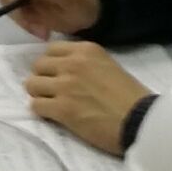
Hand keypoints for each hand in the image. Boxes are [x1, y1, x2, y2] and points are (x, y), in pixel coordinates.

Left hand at [26, 42, 151, 156]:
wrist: (140, 120)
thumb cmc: (131, 96)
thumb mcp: (108, 65)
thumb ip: (85, 63)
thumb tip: (65, 69)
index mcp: (85, 50)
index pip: (51, 50)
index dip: (51, 64)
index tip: (56, 74)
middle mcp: (71, 63)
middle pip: (38, 66)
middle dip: (43, 78)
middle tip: (53, 91)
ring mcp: (64, 85)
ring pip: (31, 85)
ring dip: (39, 95)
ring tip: (51, 104)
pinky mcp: (61, 108)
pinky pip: (35, 106)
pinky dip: (42, 112)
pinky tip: (53, 116)